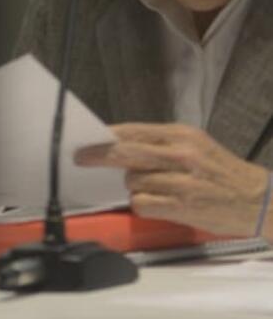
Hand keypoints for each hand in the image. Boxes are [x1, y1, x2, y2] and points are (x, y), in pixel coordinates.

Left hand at [75, 122, 269, 237]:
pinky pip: (143, 203)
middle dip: (98, 155)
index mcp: (181, 135)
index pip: (133, 131)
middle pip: (125, 152)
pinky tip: (159, 203)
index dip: (105, 136)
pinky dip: (143, 205)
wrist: (259, 200)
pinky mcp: (183, 205)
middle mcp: (181, 154)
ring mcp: (182, 181)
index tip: (86, 140)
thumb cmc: (221, 173)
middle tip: (80, 157)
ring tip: (157, 189)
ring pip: (133, 181)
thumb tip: (118, 142)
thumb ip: (159, 143)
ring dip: (135, 187)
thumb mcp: (195, 145)